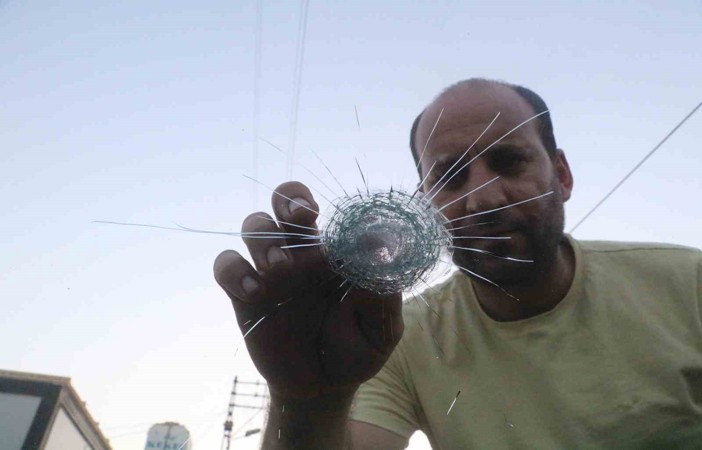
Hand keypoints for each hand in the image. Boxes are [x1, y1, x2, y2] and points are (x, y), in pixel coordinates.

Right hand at [214, 181, 403, 399]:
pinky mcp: (245, 296)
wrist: (324, 388)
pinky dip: (234, 270)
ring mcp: (271, 273)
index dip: (311, 199)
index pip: (321, 208)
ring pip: (253, 228)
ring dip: (263, 239)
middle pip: (282, 203)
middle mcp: (301, 253)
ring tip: (279, 269)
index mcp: (335, 251)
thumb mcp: (381, 329)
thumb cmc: (358, 350)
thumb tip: (382, 251)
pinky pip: (227, 265)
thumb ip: (383, 294)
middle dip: (286, 198)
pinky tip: (254, 292)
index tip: (315, 212)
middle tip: (298, 216)